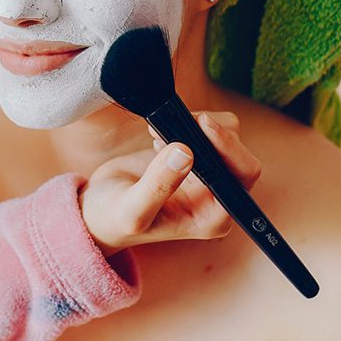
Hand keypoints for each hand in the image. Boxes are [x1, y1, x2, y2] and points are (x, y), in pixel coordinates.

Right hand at [80, 111, 260, 255]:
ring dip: (196, 125)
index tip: (200, 123)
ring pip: (226, 135)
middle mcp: (216, 196)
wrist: (100, 208)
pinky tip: (159, 134)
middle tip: (174, 123)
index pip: (240, 176)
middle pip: (238, 152)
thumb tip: (186, 152)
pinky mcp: (194, 157)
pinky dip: (187, 121)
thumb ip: (158, 185)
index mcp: (212, 216)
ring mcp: (207, 175)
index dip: (227, 147)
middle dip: (210, 132)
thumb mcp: (131, 210)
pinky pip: (207, 130)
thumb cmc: (115, 218)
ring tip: (159, 134)